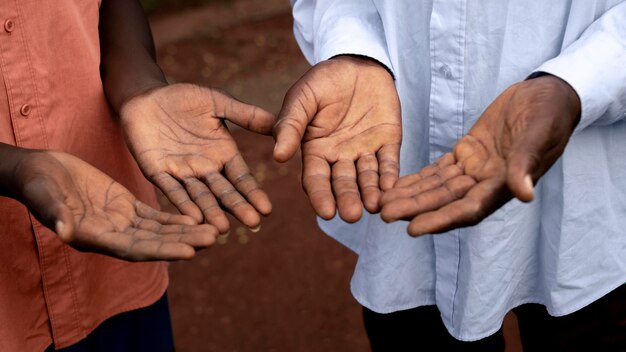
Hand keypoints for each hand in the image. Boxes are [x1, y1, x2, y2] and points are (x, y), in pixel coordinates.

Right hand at [13, 150, 216, 260]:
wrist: (39, 171)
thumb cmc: (37, 185)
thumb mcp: (44, 197)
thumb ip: (56, 214)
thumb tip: (67, 232)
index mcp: (94, 238)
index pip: (135, 249)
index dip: (162, 251)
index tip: (189, 252)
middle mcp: (112, 235)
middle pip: (155, 242)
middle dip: (184, 242)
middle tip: (213, 239)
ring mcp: (121, 222)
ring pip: (159, 231)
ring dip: (186, 232)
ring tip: (214, 231)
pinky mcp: (126, 207)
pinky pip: (155, 216)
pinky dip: (174, 219)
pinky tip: (196, 217)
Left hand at [120, 83, 275, 232]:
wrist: (147, 96)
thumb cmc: (184, 98)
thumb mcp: (219, 102)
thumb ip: (246, 115)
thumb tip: (279, 124)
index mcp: (223, 154)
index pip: (241, 178)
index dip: (253, 193)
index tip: (267, 209)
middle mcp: (205, 168)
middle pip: (224, 192)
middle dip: (238, 207)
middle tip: (253, 224)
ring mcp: (182, 173)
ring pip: (199, 196)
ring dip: (211, 213)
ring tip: (222, 229)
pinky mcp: (157, 172)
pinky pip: (171, 190)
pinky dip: (182, 204)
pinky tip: (192, 218)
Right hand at [274, 56, 401, 222]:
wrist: (356, 62)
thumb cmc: (322, 81)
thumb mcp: (301, 99)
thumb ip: (290, 125)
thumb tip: (278, 156)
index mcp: (315, 151)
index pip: (316, 179)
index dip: (320, 196)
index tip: (326, 213)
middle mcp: (340, 157)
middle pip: (343, 183)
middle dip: (347, 199)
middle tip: (352, 215)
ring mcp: (364, 150)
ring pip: (367, 177)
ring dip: (370, 192)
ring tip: (373, 206)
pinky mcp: (388, 141)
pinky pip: (389, 162)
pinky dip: (390, 175)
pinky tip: (391, 187)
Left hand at [380, 75, 580, 235]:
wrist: (546, 95)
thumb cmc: (549, 114)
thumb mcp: (539, 133)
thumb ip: (526, 163)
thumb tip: (523, 195)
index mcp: (504, 184)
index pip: (468, 208)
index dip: (441, 219)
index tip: (413, 229)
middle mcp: (486, 183)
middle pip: (445, 202)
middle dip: (415, 209)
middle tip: (385, 215)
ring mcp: (475, 169)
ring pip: (437, 188)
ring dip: (411, 196)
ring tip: (383, 204)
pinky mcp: (467, 153)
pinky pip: (438, 170)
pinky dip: (418, 178)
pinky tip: (397, 185)